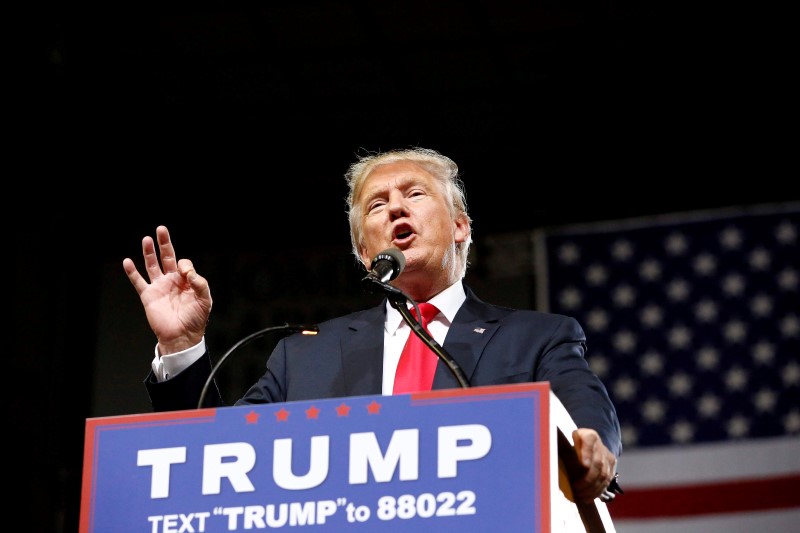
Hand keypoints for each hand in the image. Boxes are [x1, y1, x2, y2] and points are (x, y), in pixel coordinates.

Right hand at [122, 225, 212, 354]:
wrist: (182, 336)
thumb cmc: (195, 319)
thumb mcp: (205, 299)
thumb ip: (200, 283)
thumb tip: (188, 271)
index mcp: (186, 281)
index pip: (183, 264)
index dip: (185, 265)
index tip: (186, 274)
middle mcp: (172, 281)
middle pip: (167, 257)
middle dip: (164, 243)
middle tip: (161, 229)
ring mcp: (159, 287)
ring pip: (152, 265)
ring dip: (149, 253)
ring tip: (147, 239)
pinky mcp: (148, 296)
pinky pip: (138, 282)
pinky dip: (132, 272)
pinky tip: (127, 261)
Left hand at [569, 428, 617, 502]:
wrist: (589, 443)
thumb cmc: (572, 444)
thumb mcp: (566, 441)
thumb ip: (562, 449)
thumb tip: (549, 457)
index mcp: (588, 435)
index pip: (589, 441)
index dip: (587, 454)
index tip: (584, 465)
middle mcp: (600, 444)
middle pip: (597, 463)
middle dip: (587, 479)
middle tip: (576, 488)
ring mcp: (607, 455)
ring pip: (604, 474)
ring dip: (592, 488)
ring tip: (581, 495)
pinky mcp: (611, 466)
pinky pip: (607, 481)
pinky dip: (597, 491)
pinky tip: (588, 497)